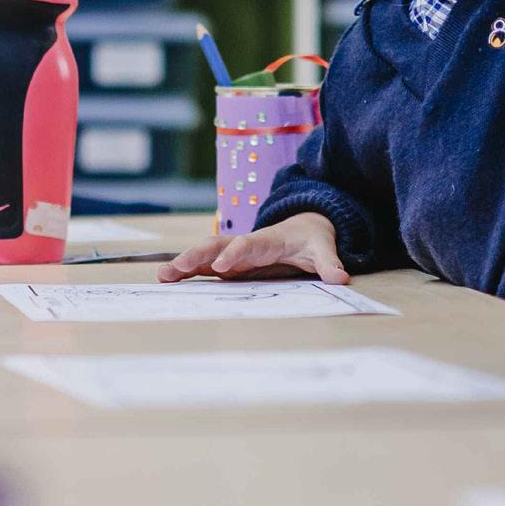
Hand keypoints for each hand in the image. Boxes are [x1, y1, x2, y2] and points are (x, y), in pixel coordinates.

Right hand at [157, 212, 348, 285]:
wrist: (305, 226)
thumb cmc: (311, 238)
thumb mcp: (323, 249)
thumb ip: (330, 263)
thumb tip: (341, 278)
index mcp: (270, 239)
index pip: (250, 244)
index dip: (236, 252)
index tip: (222, 265)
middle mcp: (247, 243)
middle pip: (219, 245)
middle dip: (198, 255)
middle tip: (176, 269)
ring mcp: (235, 251)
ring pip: (206, 253)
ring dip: (185, 263)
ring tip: (162, 275)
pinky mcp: (230, 261)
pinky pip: (205, 264)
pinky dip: (187, 270)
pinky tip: (167, 279)